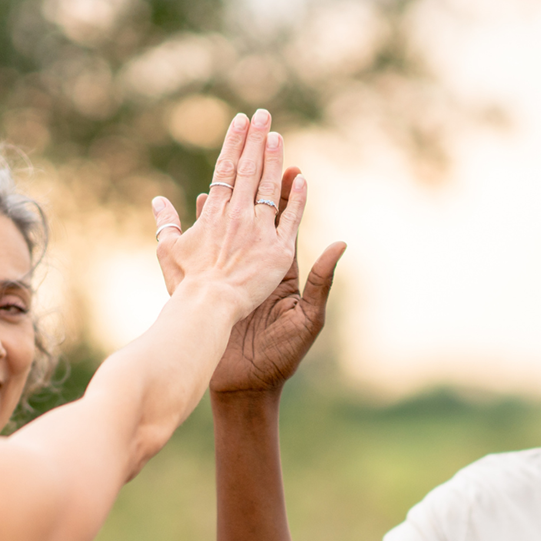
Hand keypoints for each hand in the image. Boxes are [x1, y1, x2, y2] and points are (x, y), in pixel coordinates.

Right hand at [150, 109, 304, 319]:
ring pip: (270, 188)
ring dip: (274, 159)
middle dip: (255, 139)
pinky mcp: (277, 252)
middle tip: (262, 114)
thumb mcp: (168, 251)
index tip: (239, 121)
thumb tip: (158, 200)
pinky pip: (291, 219)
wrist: (206, 310)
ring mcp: (259, 232)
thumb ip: (165, 223)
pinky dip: (296, 198)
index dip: (233, 143)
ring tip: (277, 135)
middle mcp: (237, 216)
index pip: (224, 170)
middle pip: (248, 170)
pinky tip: (300, 177)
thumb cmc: (185, 286)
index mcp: (212, 215)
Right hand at [211, 186, 343, 395]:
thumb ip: (321, 282)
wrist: (247, 386)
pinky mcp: (216, 285)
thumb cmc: (282, 358)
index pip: (288, 226)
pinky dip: (205, 225)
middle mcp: (262, 269)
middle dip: (262, 187)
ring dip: (230, 199)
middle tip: (263, 153)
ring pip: (233, 229)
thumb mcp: (308, 318)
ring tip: (227, 168)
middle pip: (262, 219)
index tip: (294, 169)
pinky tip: (199, 202)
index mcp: (285, 274)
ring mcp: (238, 276)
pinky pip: (210, 249)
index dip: (291, 199)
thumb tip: (340, 243)